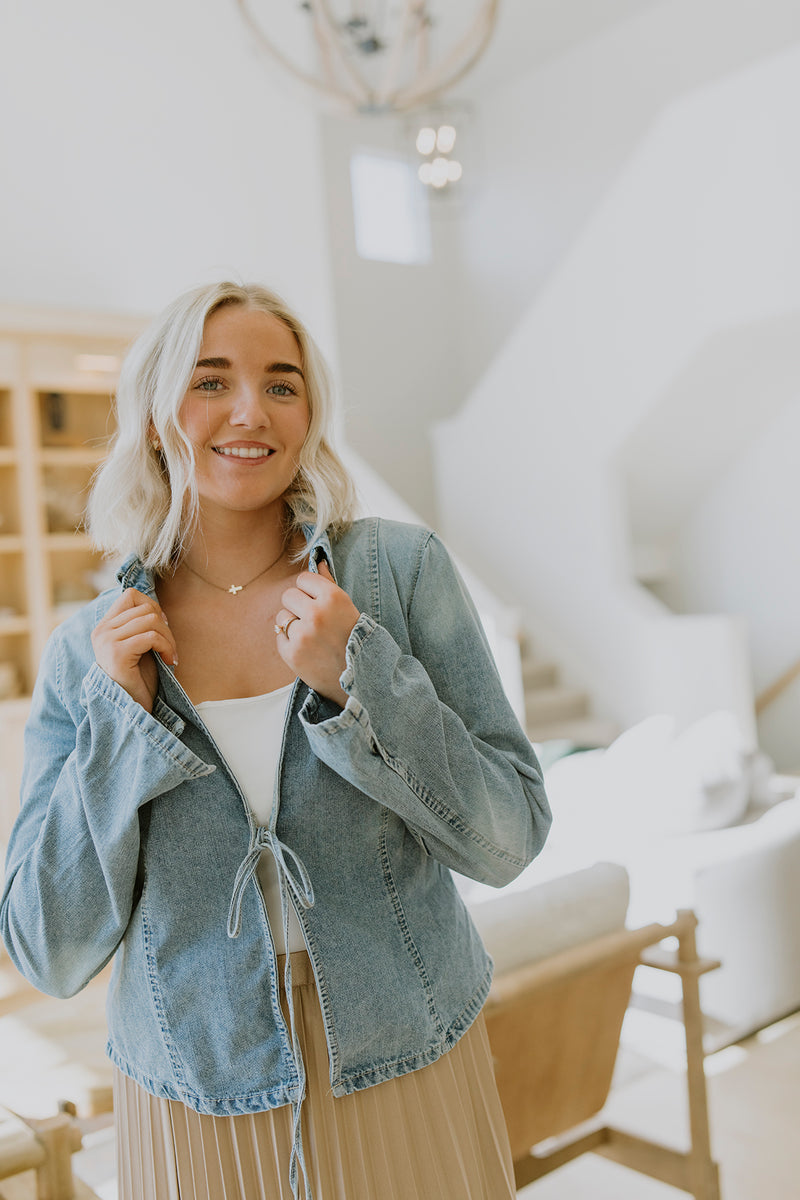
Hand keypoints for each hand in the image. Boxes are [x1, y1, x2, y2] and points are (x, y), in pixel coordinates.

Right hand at [91, 588, 177, 712]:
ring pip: (151, 619)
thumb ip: (141, 626)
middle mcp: (102, 631)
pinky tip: (169, 661)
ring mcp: (107, 641)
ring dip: (169, 638)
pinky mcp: (118, 654)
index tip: (161, 628)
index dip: (151, 606)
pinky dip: (167, 647)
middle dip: (166, 627)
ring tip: (169, 656)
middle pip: (146, 607)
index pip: (130, 595)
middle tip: (170, 648)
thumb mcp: (139, 647)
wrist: (131, 710)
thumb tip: (157, 608)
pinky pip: (152, 637)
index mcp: (104, 627)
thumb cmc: (139, 680)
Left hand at [275, 560, 358, 705]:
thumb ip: (329, 584)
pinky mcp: (292, 654)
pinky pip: (279, 636)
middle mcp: (317, 613)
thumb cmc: (354, 638)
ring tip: (311, 637)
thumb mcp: (348, 607)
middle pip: (288, 595)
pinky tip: (306, 649)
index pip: (303, 579)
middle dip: (298, 606)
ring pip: (282, 616)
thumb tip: (318, 561)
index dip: (309, 590)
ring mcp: (303, 635)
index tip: (317, 602)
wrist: (359, 678)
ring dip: (292, 624)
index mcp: (333, 597)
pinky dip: (289, 642)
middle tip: (313, 621)